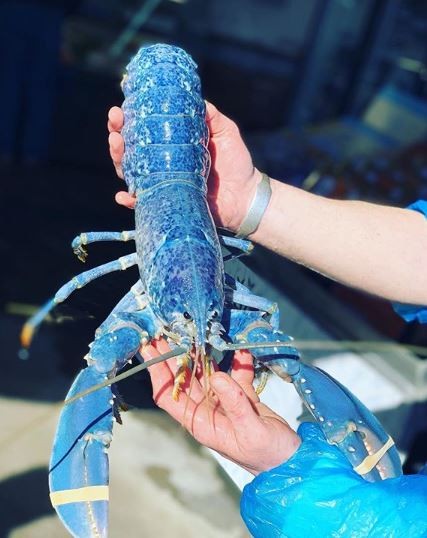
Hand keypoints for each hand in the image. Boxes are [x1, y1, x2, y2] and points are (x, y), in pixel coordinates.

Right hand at [107, 103, 260, 231]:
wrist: (246, 196)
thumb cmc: (235, 162)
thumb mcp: (224, 131)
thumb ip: (210, 116)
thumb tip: (194, 97)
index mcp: (171, 144)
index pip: (144, 127)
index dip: (130, 115)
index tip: (122, 100)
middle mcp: (161, 163)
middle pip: (130, 148)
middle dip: (117, 133)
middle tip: (115, 121)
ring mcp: (161, 182)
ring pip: (130, 171)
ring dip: (118, 158)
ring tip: (116, 143)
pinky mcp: (166, 202)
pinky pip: (143, 202)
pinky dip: (130, 199)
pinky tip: (124, 194)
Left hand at [140, 338, 300, 474]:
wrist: (292, 461)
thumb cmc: (267, 455)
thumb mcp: (250, 430)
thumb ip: (235, 403)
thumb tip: (217, 376)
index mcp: (201, 422)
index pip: (169, 396)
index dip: (158, 373)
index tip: (151, 350)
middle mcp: (207, 410)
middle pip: (184, 379)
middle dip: (175, 355)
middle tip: (166, 331)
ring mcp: (224, 401)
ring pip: (207, 372)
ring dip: (203, 353)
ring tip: (195, 330)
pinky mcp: (242, 395)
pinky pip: (236, 373)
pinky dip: (238, 361)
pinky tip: (241, 348)